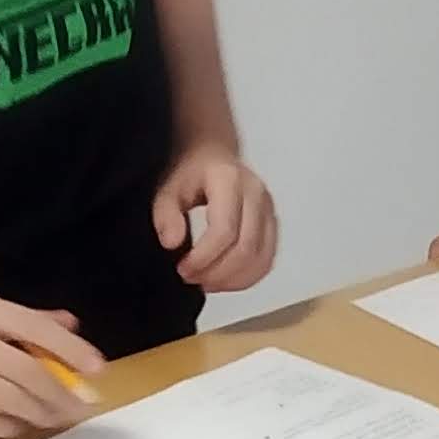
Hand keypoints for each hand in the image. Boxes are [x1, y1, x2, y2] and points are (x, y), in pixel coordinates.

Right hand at [0, 287, 103, 438]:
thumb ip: (21, 319)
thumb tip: (70, 325)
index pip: (34, 327)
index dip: (70, 349)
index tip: (97, 369)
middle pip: (27, 371)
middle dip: (61, 395)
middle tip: (80, 408)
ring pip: (9, 398)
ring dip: (40, 413)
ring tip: (53, 418)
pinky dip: (7, 425)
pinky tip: (17, 424)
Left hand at [156, 144, 278, 292]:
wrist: (212, 155)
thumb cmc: (190, 172)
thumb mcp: (167, 188)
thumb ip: (166, 214)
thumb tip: (172, 244)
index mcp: (229, 180)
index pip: (225, 230)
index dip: (204, 258)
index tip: (183, 269)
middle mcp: (256, 194)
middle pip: (246, 248)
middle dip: (218, 273)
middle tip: (192, 279)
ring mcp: (269, 209)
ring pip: (261, 259)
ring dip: (233, 280)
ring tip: (206, 283)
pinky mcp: (273, 224)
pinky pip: (267, 260)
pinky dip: (247, 278)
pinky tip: (224, 280)